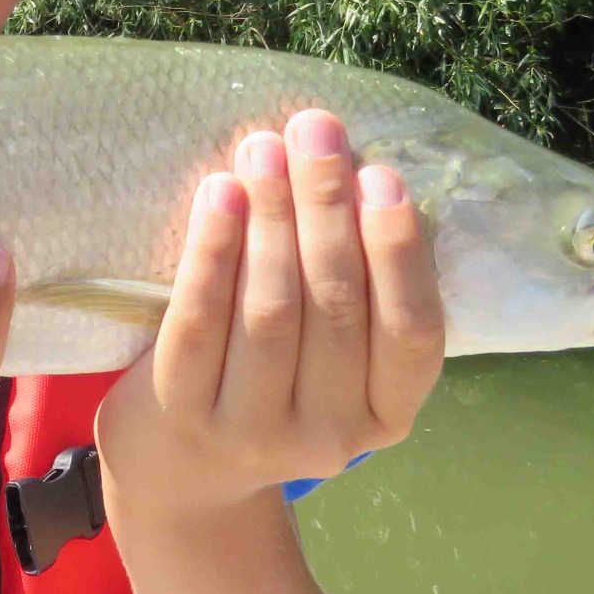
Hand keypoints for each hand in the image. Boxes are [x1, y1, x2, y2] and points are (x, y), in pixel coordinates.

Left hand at [95, 108, 444, 526]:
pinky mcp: (184, 411)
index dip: (399, 252)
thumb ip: (357, 285)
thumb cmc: (274, 379)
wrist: (181, 463)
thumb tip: (355, 169)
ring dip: (271, 218)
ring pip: (270, 311)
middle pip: (334, 307)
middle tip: (316, 130)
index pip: (412, 333)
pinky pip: (198, 321)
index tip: (382, 174)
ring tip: (264, 148)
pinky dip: (212, 251)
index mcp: (388, 415)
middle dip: (326, 207)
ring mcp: (253, 431)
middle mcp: (329, 434)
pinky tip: (218, 194)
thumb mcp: (336, 356)